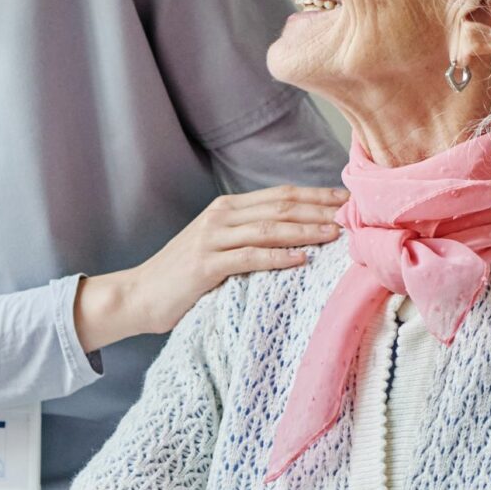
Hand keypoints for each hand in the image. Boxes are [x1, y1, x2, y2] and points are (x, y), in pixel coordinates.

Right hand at [76, 186, 344, 346]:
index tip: (347, 200)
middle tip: (352, 216)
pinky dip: (278, 257)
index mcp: (226, 208)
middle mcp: (220, 216)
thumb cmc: (182, 276)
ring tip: (335, 235)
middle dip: (319, 210)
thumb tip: (295, 237)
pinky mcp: (205, 265)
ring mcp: (211, 239)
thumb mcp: (216, 245)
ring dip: (305, 230)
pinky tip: (302, 259)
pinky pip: (249, 257)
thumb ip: (248, 235)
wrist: (138, 294)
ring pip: (269, 229)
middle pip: (280, 207)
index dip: (315, 195)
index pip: (280, 195)